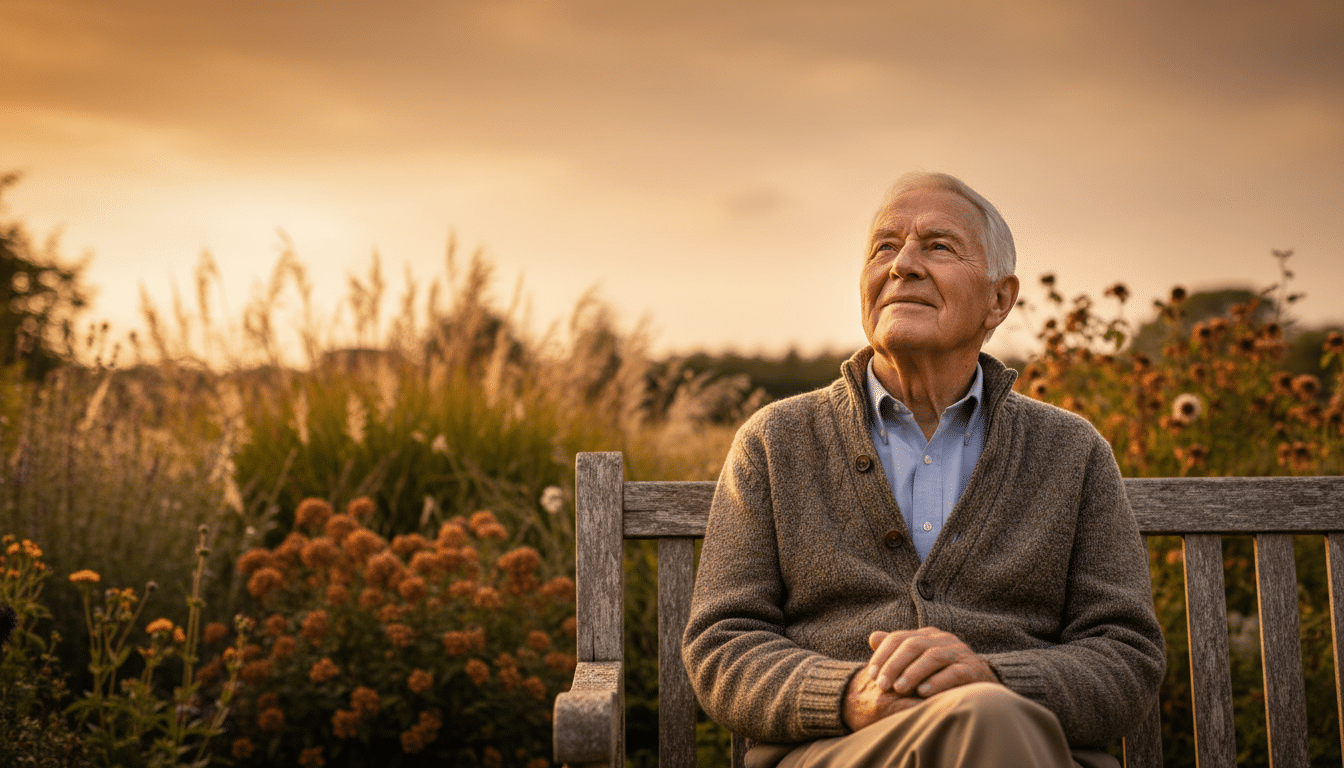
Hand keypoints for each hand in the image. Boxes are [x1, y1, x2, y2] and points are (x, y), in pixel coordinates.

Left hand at [843, 627, 998, 731]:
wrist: (979, 685)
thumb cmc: (941, 674)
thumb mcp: (917, 661)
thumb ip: (896, 650)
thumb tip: (873, 637)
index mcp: (926, 635)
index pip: (899, 638)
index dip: (883, 655)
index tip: (871, 675)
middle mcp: (942, 640)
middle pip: (913, 645)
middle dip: (894, 665)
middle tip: (882, 685)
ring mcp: (958, 653)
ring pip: (933, 657)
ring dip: (913, 673)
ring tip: (899, 689)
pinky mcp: (972, 669)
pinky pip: (954, 673)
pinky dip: (938, 682)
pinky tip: (923, 692)